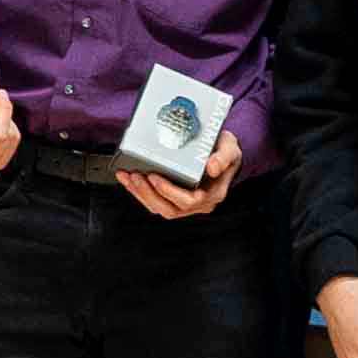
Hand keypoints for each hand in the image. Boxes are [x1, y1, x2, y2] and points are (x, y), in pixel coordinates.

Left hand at [114, 127, 241, 220]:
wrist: (221, 153)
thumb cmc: (224, 152)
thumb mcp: (230, 149)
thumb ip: (224, 157)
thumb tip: (212, 168)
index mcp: (212, 194)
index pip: (189, 200)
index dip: (169, 191)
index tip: (155, 176)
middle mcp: (198, 203)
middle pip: (170, 209)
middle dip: (149, 194)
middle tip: (136, 176)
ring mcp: (184, 203)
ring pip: (158, 207)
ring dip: (140, 194)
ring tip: (129, 177)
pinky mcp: (171, 198)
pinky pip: (153, 200)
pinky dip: (138, 191)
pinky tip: (127, 178)